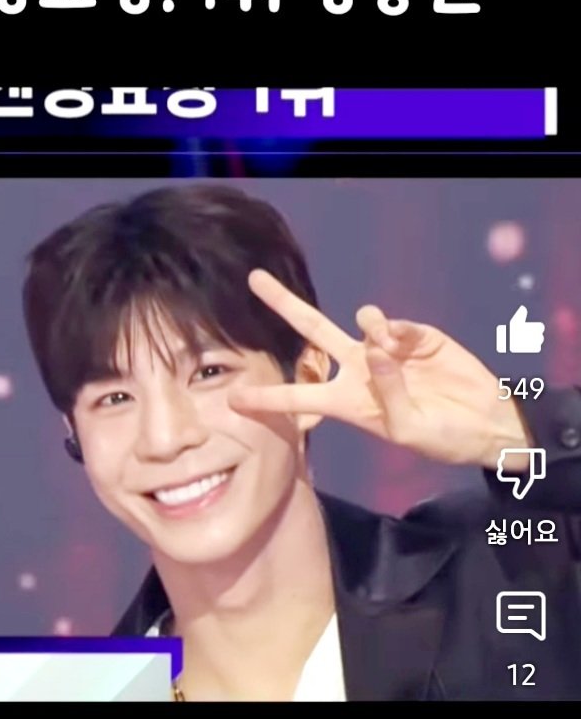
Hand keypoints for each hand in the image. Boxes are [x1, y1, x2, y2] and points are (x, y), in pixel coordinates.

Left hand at [229, 271, 532, 469]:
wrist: (484, 422)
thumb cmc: (442, 438)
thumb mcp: (410, 430)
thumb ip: (389, 392)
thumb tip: (376, 349)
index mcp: (347, 402)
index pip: (298, 398)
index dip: (267, 399)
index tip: (233, 398)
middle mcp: (358, 371)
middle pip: (313, 331)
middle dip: (285, 305)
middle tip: (255, 280)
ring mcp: (385, 350)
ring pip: (361, 322)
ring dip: (369, 328)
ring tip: (388, 347)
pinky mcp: (415, 336)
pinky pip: (394, 323)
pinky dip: (397, 330)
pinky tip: (406, 345)